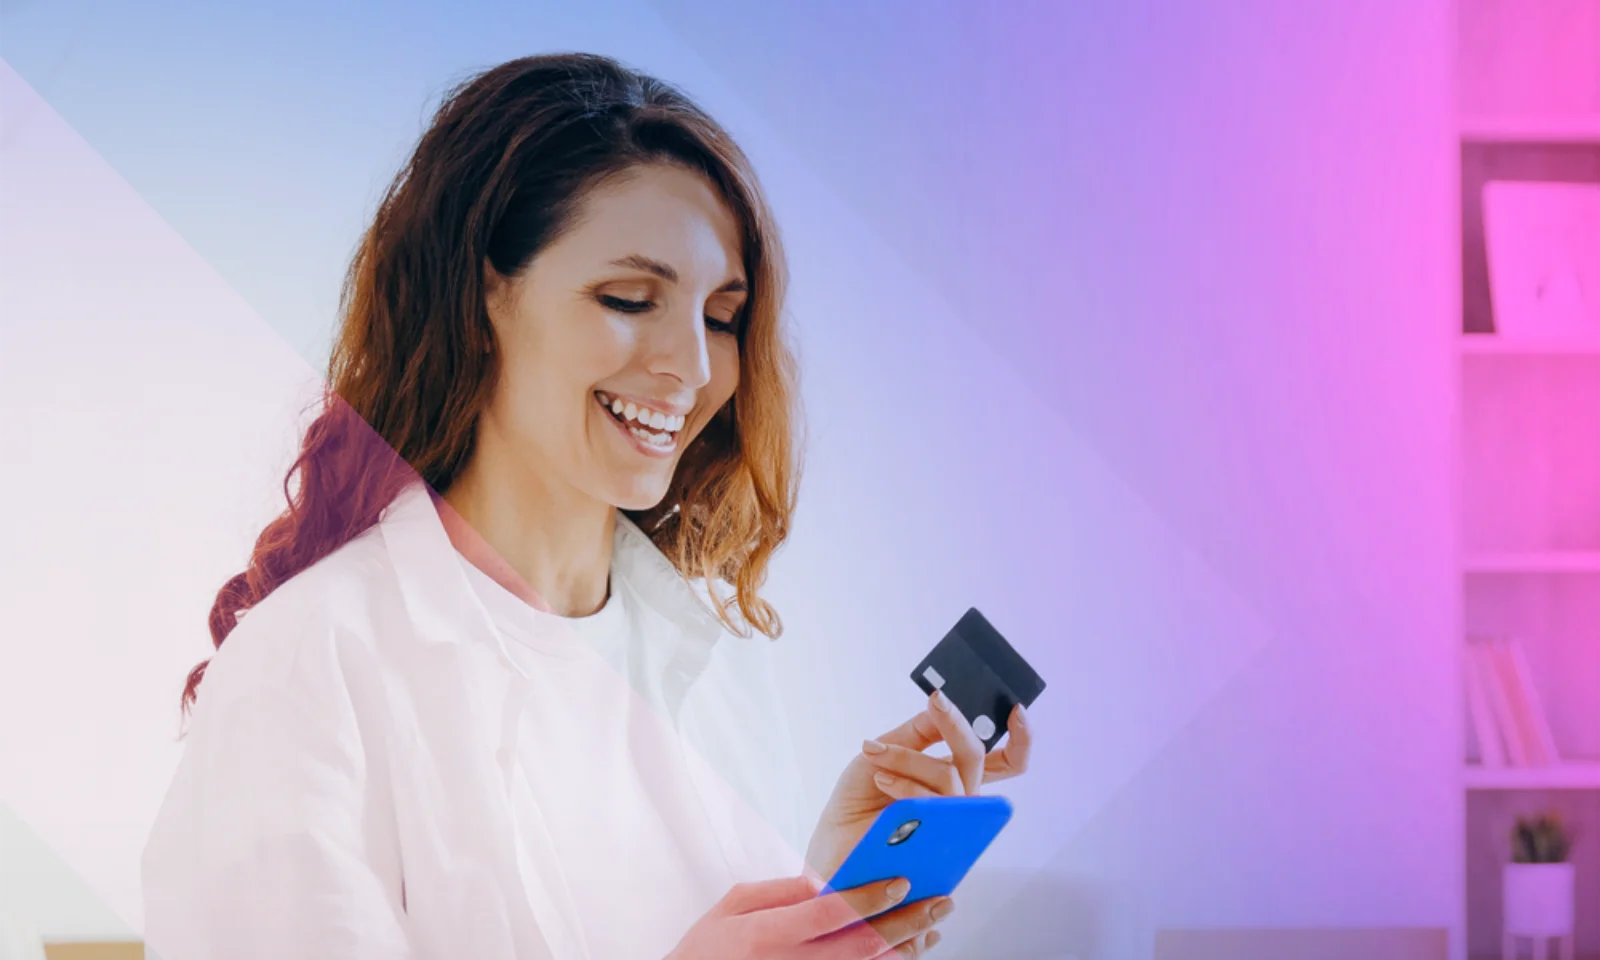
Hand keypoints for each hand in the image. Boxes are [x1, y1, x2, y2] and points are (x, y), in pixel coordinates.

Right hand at [667, 874, 951, 958]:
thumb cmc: (707, 950)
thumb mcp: (733, 907)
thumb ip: (780, 892)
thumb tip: (825, 882)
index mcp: (768, 934)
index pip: (829, 913)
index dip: (869, 897)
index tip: (902, 880)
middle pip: (862, 946)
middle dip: (906, 923)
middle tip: (941, 902)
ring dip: (905, 950)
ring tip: (932, 927)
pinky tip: (904, 954)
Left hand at [806, 692, 1032, 881]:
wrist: (832, 841)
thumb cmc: (859, 800)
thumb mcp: (884, 751)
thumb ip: (917, 730)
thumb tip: (941, 704)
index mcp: (954, 778)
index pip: (1004, 762)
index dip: (1021, 739)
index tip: (1016, 710)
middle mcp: (960, 802)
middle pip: (976, 758)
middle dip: (953, 726)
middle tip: (934, 704)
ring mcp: (952, 826)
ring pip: (951, 779)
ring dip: (910, 759)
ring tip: (875, 756)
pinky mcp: (937, 846)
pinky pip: (935, 808)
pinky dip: (907, 786)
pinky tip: (882, 779)